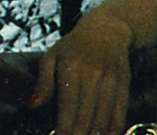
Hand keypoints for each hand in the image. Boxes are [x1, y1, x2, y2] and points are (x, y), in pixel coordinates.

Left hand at [29, 12, 133, 134]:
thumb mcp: (52, 57)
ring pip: (103, 115)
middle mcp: (93, 74)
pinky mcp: (124, 84)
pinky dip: (114, 127)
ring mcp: (110, 80)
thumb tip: (32, 105)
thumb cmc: (73, 46)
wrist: (106, 31)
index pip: (68, 104)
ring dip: (95, 133)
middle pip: (86, 113)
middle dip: (78, 133)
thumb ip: (43, 83)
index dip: (65, 125)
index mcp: (71, 67)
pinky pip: (120, 111)